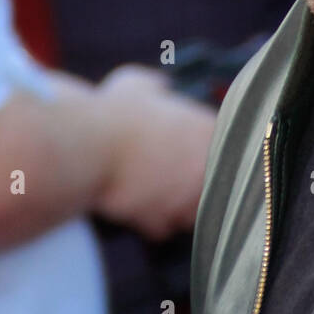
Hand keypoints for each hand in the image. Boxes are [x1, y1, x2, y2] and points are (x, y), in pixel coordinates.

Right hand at [93, 67, 216, 239]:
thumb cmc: (112, 112)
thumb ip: (156, 86)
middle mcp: (205, 165)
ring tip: (149, 194)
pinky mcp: (165, 220)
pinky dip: (150, 223)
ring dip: (174, 206)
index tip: (180, 154)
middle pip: (211, 184)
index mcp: (205, 129)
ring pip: (191, 210)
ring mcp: (187, 195)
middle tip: (163, 175)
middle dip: (191, 183)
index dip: (200, 153)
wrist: (89, 146)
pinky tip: (134, 208)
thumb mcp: (135, 84)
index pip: (223, 148)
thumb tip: (160, 86)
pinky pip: (164, 229)